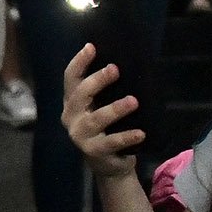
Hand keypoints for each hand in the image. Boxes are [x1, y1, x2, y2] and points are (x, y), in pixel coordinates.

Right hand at [61, 44, 142, 180]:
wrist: (107, 164)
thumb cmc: (107, 127)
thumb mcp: (101, 106)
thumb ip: (106, 90)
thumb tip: (127, 61)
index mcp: (72, 101)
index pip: (70, 78)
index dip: (79, 62)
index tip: (91, 47)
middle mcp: (71, 116)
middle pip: (80, 95)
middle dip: (97, 81)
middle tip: (115, 69)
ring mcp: (81, 135)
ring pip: (96, 119)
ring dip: (115, 109)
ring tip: (133, 101)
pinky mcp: (94, 151)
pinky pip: (111, 142)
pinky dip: (126, 136)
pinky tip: (140, 133)